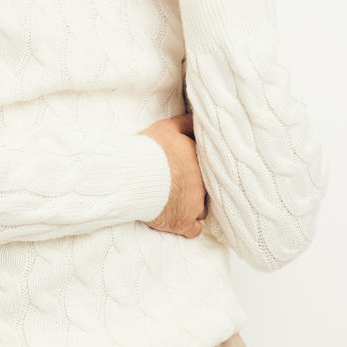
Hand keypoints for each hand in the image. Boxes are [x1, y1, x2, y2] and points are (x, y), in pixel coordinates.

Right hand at [139, 112, 208, 238]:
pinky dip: (188, 226)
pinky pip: (194, 229)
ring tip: (179, 201)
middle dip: (196, 187)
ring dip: (193, 206)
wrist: (135, 176)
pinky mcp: (183, 223)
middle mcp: (205, 184)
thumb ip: (187, 122)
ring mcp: (196, 206)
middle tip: (182, 183)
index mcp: (203, 162)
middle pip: (207, 188)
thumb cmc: (151, 150)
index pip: (211, 167)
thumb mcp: (169, 127)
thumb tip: (199, 117)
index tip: (188, 168)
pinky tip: (181, 220)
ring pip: (202, 209)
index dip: (199, 168)